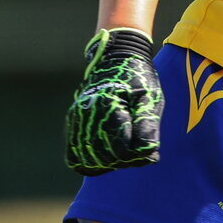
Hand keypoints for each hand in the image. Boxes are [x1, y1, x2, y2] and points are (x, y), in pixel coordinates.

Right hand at [65, 28, 163, 175]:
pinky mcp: (72, 123)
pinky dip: (89, 161)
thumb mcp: (150, 97)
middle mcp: (87, 114)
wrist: (117, 58)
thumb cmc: (138, 78)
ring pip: (85, 159)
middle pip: (102, 157)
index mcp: (108, 106)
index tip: (147, 150)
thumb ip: (148, 126)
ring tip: (124, 152)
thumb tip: (148, 155)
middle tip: (138, 151)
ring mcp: (76, 120)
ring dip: (106, 163)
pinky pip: (74, 154)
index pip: (120, 148)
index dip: (136, 156)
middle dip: (123, 160)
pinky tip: (107, 156)